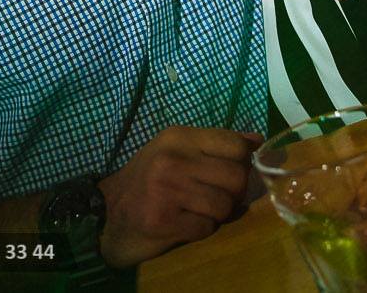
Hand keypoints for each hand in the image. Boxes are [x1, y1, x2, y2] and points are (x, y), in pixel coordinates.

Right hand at [97, 126, 260, 266]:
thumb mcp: (178, 151)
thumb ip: (216, 145)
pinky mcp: (163, 220)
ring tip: (198, 210)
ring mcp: (166, 190)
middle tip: (217, 195)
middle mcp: (172, 159)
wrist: (109, 212)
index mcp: (179, 137)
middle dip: (234, 193)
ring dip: (217, 214)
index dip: (243, 162)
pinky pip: (207, 228)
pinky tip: (185, 223)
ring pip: (225, 205)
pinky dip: (202, 229)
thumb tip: (257, 140)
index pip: (234, 144)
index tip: (232, 171)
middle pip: (236, 177)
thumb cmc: (149, 179)